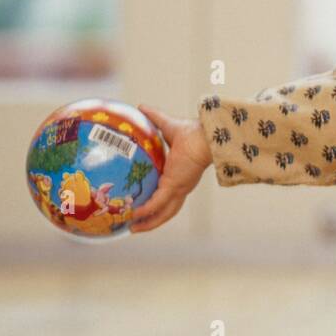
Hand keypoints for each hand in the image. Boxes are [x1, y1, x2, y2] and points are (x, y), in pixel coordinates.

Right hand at [129, 103, 212, 232]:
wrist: (203, 136)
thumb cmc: (191, 131)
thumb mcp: (166, 126)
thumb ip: (153, 117)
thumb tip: (140, 107)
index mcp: (178, 175)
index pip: (166, 194)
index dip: (154, 203)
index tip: (140, 208)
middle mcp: (180, 186)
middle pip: (166, 210)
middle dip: (151, 221)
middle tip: (134, 226)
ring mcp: (178, 188)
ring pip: (163, 212)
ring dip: (148, 222)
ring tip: (132, 228)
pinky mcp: (175, 187)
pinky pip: (158, 204)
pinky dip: (147, 211)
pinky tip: (134, 215)